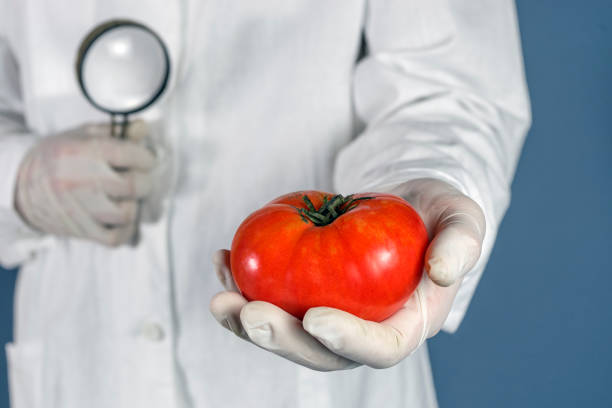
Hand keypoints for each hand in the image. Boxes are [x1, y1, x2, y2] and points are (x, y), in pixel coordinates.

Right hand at [14, 121, 156, 246]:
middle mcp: (79, 181)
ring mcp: (79, 210)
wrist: (22, 186)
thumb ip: (116, 131)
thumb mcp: (83, 135)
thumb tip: (143, 128)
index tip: (145, 159)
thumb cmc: (60, 156)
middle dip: (143, 180)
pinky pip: (116, 237)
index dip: (146, 157)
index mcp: (81, 152)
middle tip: (137, 177)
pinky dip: (126, 229)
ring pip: (126, 213)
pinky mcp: (80, 231)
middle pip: (133, 186)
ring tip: (124, 196)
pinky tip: (121, 216)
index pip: (130, 155)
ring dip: (133, 204)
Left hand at [210, 178, 484, 369]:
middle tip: (248, 314)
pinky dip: (245, 285)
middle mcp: (366, 329)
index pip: (381, 348)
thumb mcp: (462, 219)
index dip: (349, 341)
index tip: (316, 319)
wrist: (406, 206)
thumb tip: (443, 273)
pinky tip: (223, 261)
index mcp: (408, 323)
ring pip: (290, 334)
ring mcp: (334, 315)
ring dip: (250, 325)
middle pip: (322, 353)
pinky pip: (275, 299)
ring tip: (220, 302)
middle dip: (282, 341)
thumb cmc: (436, 215)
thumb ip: (461, 244)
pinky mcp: (310, 294)